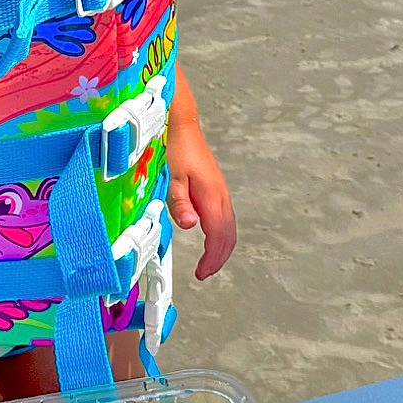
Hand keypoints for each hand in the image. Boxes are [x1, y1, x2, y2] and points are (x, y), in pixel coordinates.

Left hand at [167, 112, 235, 280]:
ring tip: (208, 264)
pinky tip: (211, 241)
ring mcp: (222, 194)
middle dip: (218, 258)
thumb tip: (190, 225)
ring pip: (230, 229)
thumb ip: (180, 203)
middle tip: (204, 273)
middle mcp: (221, 197)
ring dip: (222, 249)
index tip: (201, 273)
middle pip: (228, 236)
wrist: (184, 129)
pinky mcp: (218, 191)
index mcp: (212, 197)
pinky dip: (222, 236)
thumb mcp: (173, 178)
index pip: (218, 235)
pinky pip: (226, 220)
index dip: (212, 258)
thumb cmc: (177, 151)